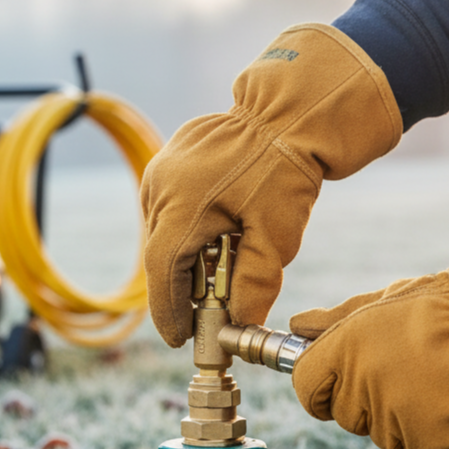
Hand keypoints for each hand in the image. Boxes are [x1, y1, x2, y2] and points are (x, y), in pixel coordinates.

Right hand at [140, 23, 400, 346]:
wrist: (289, 109)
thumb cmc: (286, 169)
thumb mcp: (276, 237)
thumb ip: (254, 285)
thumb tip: (240, 323)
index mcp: (181, 208)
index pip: (163, 275)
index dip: (169, 313)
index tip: (180, 338)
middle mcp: (160, 189)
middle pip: (160, 256)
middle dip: (177, 290)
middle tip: (202, 316)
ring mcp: (160, 172)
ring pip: (160, 233)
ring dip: (181, 260)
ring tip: (211, 276)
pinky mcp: (167, 162)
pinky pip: (166, 209)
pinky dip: (184, 232)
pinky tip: (212, 238)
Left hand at [291, 214, 448, 448]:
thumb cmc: (441, 306)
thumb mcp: (380, 303)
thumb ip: (333, 321)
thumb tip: (296, 325)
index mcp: (342, 351)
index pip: (306, 388)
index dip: (320, 390)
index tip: (336, 387)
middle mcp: (360, 386)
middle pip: (345, 416)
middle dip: (367, 403)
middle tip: (402, 376)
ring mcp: (393, 417)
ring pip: (382, 436)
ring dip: (402, 421)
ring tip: (432, 385)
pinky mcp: (427, 442)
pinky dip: (434, 440)